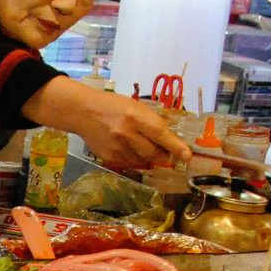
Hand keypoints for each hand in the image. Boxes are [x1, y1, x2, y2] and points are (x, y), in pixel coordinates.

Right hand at [22, 78, 188, 170]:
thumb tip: (170, 138)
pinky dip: (136, 160)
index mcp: (134, 116)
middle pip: (154, 153)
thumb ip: (151, 121)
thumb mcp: (135, 106)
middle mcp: (126, 133)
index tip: (187, 156)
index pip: (160, 134)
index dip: (175, 146)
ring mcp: (116, 147)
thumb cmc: (112, 105)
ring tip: (142, 146)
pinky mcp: (109, 157)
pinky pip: (130, 164)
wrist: (82, 112)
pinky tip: (130, 150)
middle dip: (164, 155)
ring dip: (149, 158)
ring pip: (143, 161)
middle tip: (165, 152)